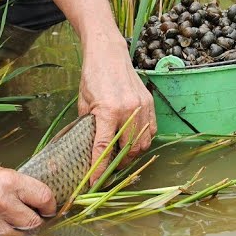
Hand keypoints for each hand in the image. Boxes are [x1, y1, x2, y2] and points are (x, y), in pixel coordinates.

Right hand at [0, 151, 55, 235]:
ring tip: (9, 219)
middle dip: (35, 221)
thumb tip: (37, 201)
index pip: (44, 198)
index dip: (50, 205)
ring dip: (16, 230)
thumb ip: (18, 187)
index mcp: (9, 183)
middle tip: (32, 217)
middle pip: (32, 223)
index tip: (48, 208)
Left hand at [79, 38, 157, 176]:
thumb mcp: (83, 103)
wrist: (108, 54)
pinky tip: (134, 140)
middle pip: (129, 149)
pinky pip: (151, 129)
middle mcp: (128, 110)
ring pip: (144, 142)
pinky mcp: (149, 102)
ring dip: (134, 153)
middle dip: (120, 164)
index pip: (104, 148)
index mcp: (108, 111)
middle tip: (110, 169)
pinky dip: (144, 139)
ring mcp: (142, 106)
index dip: (99, 169)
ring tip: (123, 156)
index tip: (94, 182)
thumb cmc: (92, 77)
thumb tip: (90, 148)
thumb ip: (89, 126)